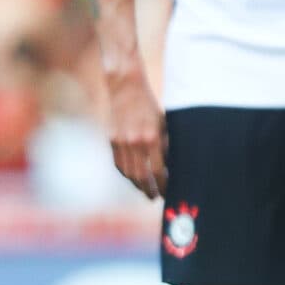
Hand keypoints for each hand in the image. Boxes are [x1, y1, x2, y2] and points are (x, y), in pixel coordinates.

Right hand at [103, 67, 165, 198]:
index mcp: (151, 137)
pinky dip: (126, 174)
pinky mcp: (112, 140)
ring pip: (128, 173)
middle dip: (150, 189)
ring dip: (138, 185)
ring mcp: (121, 142)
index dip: (163, 184)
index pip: (158, 171)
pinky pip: (118, 164)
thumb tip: (172, 166)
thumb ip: (167, 144)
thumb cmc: (150, 104)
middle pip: (141, 176)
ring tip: (146, 191)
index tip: (168, 191)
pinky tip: (133, 179)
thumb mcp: (164, 122)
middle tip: (156, 197)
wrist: (125, 86)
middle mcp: (135, 142)